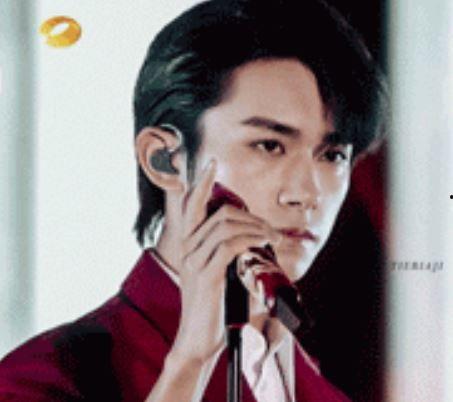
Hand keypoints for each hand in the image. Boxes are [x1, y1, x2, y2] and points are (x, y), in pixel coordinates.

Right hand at [169, 159, 280, 363]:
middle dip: (247, 213)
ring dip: (255, 227)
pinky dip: (250, 239)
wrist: (199, 340)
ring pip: (225, 226)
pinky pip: (230, 245)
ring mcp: (194, 261)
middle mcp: (188, 248)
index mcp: (189, 245)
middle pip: (217, 213)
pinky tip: (264, 244)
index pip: (190, 205)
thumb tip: (258, 242)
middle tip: (269, 227)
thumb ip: (231, 255)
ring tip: (271, 237)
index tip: (212, 164)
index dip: (201, 183)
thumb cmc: (213, 307)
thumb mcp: (219, 275)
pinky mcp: (205, 275)